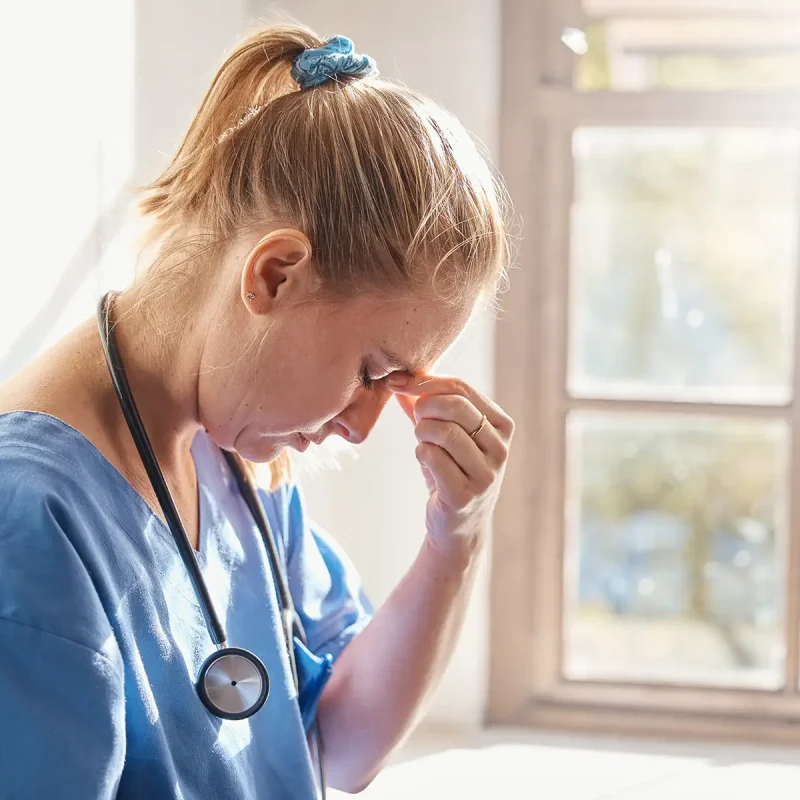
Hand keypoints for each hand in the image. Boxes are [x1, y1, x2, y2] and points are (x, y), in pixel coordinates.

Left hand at [386, 373, 513, 566]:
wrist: (457, 524)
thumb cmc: (451, 471)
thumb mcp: (446, 434)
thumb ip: (426, 404)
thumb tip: (399, 378)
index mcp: (502, 426)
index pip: (462, 389)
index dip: (427, 382)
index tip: (400, 383)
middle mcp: (500, 450)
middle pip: (455, 407)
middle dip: (424, 406)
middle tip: (416, 418)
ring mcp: (486, 475)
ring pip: (444, 432)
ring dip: (421, 431)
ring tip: (421, 440)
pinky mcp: (464, 495)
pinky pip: (432, 457)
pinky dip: (420, 452)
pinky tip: (424, 458)